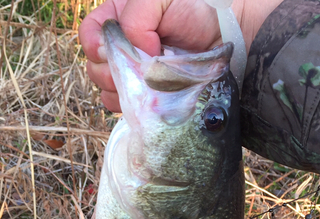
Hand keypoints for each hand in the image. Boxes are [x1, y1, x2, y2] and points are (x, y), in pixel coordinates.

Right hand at [79, 0, 282, 111]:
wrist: (229, 36)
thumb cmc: (197, 9)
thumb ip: (135, 17)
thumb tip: (129, 51)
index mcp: (121, 18)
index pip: (90, 34)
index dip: (95, 45)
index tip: (114, 52)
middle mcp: (125, 47)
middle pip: (95, 66)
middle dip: (111, 71)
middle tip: (140, 69)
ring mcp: (137, 73)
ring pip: (108, 89)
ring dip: (123, 90)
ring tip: (148, 85)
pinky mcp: (150, 95)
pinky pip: (125, 107)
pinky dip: (132, 106)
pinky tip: (149, 99)